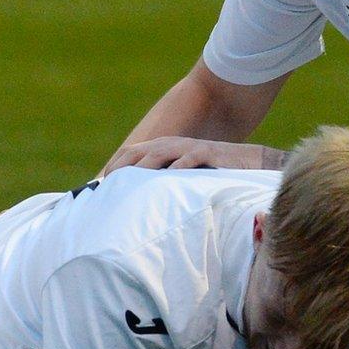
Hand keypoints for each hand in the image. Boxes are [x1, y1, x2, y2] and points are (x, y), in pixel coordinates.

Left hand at [103, 137, 286, 176]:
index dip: (113, 167)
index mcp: (163, 148)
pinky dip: (176, 168)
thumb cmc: (214, 173)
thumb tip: (139, 203)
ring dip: (142, 168)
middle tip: (106, 187)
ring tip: (128, 183)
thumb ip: (164, 182)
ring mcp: (189, 148)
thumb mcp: (184, 177)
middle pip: (138, 152)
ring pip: (159, 154)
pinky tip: (168, 180)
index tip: (98, 186)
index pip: (129, 153)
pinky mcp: (207, 153)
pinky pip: (188, 159)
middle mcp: (172, 145)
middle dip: (120, 167)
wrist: (250, 161)